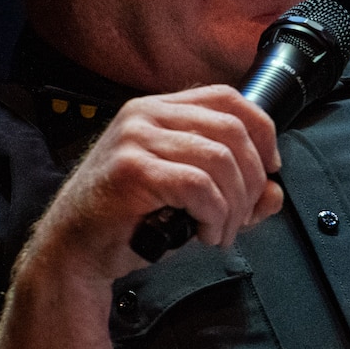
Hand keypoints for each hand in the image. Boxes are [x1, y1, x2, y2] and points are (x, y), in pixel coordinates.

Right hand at [26, 85, 283, 283]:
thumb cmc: (129, 222)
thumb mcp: (191, 201)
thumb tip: (275, 193)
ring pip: (220, 160)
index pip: (228, 98)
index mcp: (160, 110)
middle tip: (242, 217)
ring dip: (234, 205)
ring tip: (221, 232)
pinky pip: (199, 186)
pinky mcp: (132, 170)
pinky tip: (205, 233)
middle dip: (252, 181)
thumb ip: (236, 193)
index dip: (262, 131)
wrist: (74, 251)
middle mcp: (146, 115)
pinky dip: (215, 215)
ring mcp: (136, 139)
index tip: (271, 168)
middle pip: (232, 130)